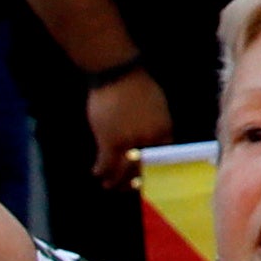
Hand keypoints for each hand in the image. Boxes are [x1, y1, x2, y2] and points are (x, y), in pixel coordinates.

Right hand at [86, 68, 171, 189]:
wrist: (118, 73)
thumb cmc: (137, 85)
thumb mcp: (156, 106)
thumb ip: (155, 125)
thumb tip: (152, 139)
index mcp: (164, 130)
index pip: (164, 158)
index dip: (155, 170)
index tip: (149, 176)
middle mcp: (150, 140)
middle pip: (145, 169)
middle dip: (136, 181)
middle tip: (130, 186)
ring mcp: (130, 142)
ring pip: (124, 171)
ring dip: (116, 181)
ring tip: (109, 185)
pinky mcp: (110, 140)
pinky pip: (106, 163)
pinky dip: (101, 170)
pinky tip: (96, 172)